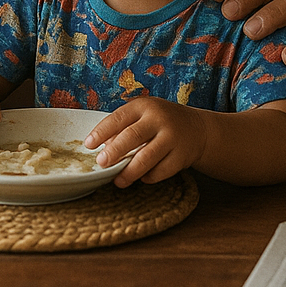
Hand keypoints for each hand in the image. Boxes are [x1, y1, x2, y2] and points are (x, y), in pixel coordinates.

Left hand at [85, 97, 206, 186]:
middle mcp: (159, 119)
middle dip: (115, 152)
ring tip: (118, 180)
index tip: (89, 144)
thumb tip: (103, 147)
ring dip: (129, 171)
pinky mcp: (181, 156)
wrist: (196, 128)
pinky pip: (160, 171)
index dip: (102, 131)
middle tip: (101, 163)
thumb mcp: (143, 115)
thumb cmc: (161, 121)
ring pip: (147, 158)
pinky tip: (143, 177)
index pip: (119, 118)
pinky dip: (149, 177)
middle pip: (132, 136)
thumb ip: (123, 127)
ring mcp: (172, 138)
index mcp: (144, 106)